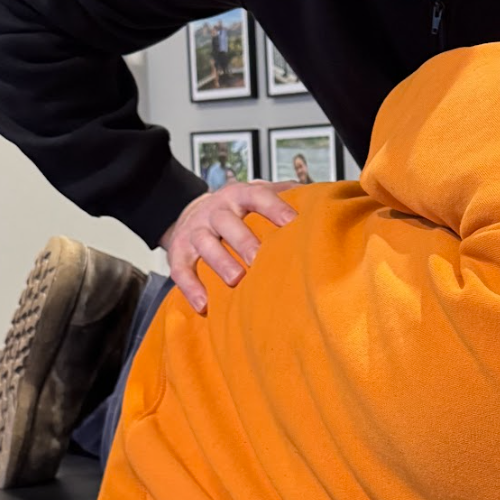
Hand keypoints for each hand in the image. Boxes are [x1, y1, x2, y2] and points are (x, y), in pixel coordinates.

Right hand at [159, 181, 298, 313]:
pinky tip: (204, 304)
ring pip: (204, 243)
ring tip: (236, 280)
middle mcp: (215, 211)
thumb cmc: (236, 210)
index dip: (274, 207)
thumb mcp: (256, 195)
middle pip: (227, 221)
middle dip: (243, 240)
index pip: (256, 195)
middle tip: (259, 258)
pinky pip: (181, 269)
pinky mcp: (178, 252)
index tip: (293, 222)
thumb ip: (284, 195)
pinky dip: (190, 287)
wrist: (190, 213)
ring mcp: (195, 231)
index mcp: (238, 195)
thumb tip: (321, 198)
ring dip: (220, 261)